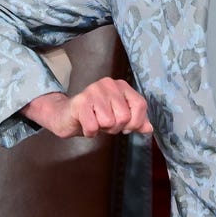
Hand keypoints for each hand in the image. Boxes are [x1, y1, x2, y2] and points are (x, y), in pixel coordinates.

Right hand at [20, 78, 152, 137]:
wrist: (66, 116)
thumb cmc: (95, 115)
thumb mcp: (119, 117)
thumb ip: (136, 121)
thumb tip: (149, 128)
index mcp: (121, 85)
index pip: (140, 105)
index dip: (136, 122)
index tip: (126, 127)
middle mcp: (108, 84)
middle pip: (125, 117)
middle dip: (115, 127)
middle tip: (105, 123)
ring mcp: (93, 91)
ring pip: (109, 122)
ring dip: (102, 129)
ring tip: (95, 122)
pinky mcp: (80, 102)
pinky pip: (93, 127)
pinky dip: (90, 132)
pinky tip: (85, 125)